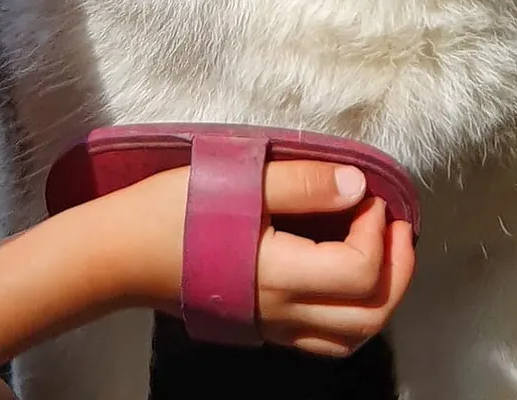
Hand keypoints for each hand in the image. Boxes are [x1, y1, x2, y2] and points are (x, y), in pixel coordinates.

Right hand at [108, 159, 413, 356]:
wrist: (118, 252)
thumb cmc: (171, 209)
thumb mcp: (234, 180)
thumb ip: (299, 183)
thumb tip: (357, 185)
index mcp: (279, 275)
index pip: (359, 272)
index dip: (377, 229)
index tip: (366, 190)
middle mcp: (282, 311)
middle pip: (369, 317)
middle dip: (398, 269)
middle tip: (395, 223)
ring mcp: (271, 325)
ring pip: (350, 336)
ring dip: (381, 296)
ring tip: (381, 249)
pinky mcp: (259, 325)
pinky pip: (323, 337)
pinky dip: (351, 311)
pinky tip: (342, 272)